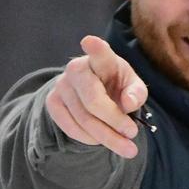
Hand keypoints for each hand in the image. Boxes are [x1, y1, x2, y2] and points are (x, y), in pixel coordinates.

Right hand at [45, 36, 148, 158]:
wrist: (93, 91)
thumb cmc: (117, 86)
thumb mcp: (133, 86)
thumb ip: (136, 93)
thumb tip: (128, 104)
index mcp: (102, 59)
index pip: (98, 52)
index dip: (95, 48)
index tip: (90, 42)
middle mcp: (77, 69)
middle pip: (94, 101)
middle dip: (115, 122)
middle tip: (133, 135)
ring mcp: (61, 86)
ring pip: (84, 120)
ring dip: (107, 138)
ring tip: (126, 147)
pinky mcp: (52, 103)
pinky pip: (72, 128)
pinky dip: (91, 139)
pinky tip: (102, 140)